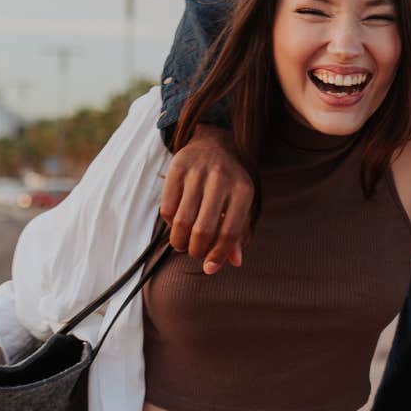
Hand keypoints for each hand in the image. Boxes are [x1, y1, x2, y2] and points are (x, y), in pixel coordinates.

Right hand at [161, 124, 254, 272]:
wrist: (212, 143)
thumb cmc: (229, 182)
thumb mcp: (240, 203)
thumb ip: (237, 233)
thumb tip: (233, 263)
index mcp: (243, 190)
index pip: (230, 232)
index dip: (218, 255)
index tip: (208, 267)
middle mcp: (221, 179)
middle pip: (203, 230)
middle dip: (196, 250)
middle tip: (194, 252)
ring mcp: (198, 172)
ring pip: (182, 222)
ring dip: (179, 241)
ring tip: (182, 243)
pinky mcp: (176, 168)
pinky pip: (166, 208)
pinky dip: (168, 224)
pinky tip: (175, 223)